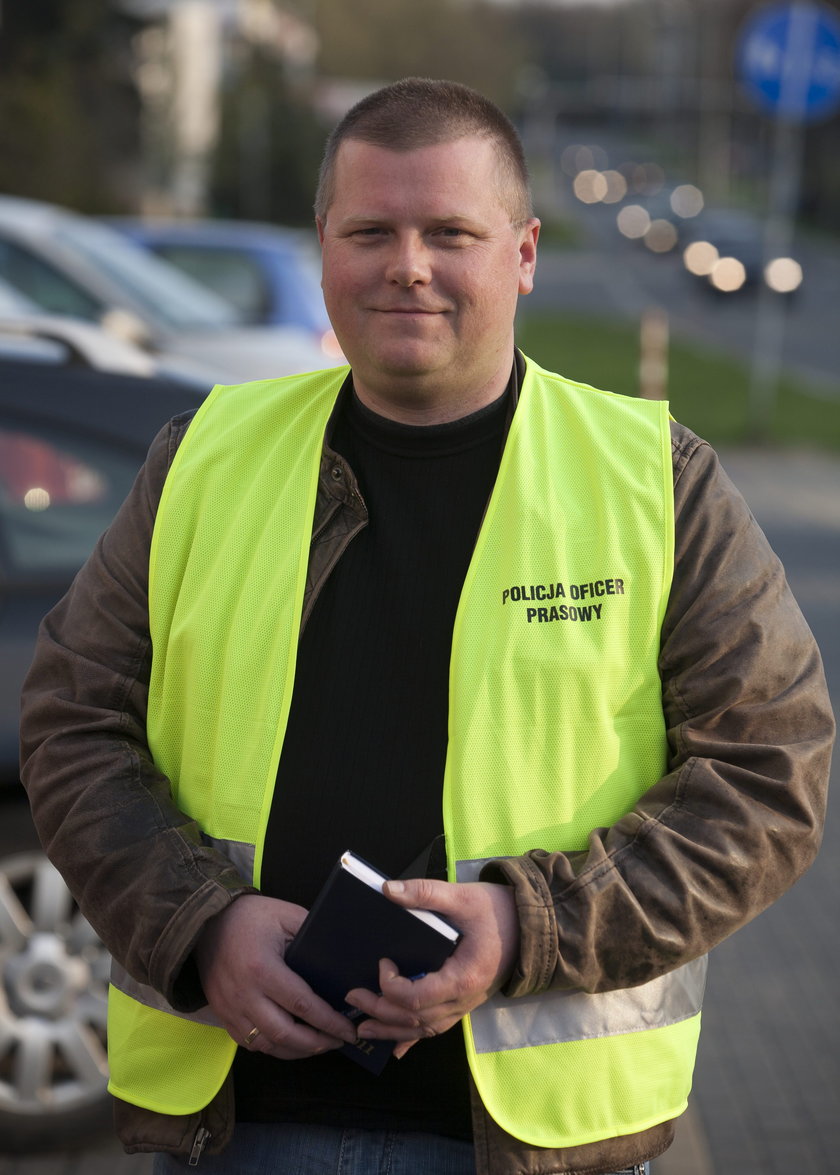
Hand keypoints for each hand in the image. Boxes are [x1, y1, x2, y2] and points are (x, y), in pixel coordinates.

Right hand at [194, 894, 357, 1058]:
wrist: (206, 922)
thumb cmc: (250, 916)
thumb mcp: (286, 914)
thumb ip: (312, 934)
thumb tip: (338, 958)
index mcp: (263, 968)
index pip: (302, 1004)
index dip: (328, 1021)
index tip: (348, 1029)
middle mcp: (245, 994)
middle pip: (284, 1033)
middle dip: (316, 1043)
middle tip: (338, 1041)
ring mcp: (230, 1008)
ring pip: (266, 1044)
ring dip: (295, 1051)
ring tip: (319, 1045)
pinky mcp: (222, 1015)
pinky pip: (248, 1043)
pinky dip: (272, 1048)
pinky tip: (290, 1043)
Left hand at [345, 879, 518, 1059]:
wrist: (533, 924)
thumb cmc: (499, 910)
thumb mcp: (463, 896)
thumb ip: (425, 893)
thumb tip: (388, 890)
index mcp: (464, 976)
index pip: (419, 998)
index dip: (392, 987)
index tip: (382, 962)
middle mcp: (465, 998)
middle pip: (416, 1019)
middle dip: (381, 1012)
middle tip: (354, 996)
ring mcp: (466, 1004)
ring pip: (425, 1030)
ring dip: (392, 1030)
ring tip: (362, 1029)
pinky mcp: (465, 1001)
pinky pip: (438, 1027)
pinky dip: (415, 1038)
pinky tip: (398, 1047)